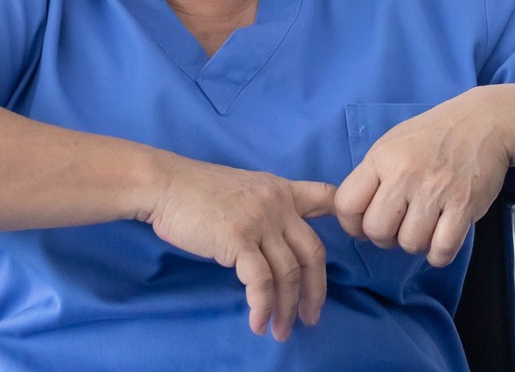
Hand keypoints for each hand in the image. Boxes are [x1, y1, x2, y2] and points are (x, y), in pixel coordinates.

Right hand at [143, 157, 336, 339]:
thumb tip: (277, 240)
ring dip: (286, 308)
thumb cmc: (198, 191)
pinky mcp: (238, 239)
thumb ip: (267, 207)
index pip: (327, 197)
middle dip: (316, 290)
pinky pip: (261, 282)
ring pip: (289, 273)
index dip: (344, 219)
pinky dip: (263, 307)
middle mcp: (278, 203)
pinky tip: (258, 323)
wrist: (166, 184)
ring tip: (281, 331)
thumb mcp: (245, 187)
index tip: (349, 244)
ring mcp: (260, 221)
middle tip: (311, 317)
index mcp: (282, 189)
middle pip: (313, 252)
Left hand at [334, 90, 514, 267]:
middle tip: (400, 224)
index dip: (352, 224)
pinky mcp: (464, 206)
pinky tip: (441, 240)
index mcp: (383, 157)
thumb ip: (370, 177)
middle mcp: (406, 174)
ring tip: (425, 226)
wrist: (484, 122)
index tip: (366, 223)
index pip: (347, 205)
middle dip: (385, 237)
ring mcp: (436, 191)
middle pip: (376, 231)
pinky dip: (440, 254)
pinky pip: (442, 250)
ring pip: (409, 244)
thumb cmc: (433, 135)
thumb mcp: (392, 143)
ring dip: (416, 243)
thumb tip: (346, 212)